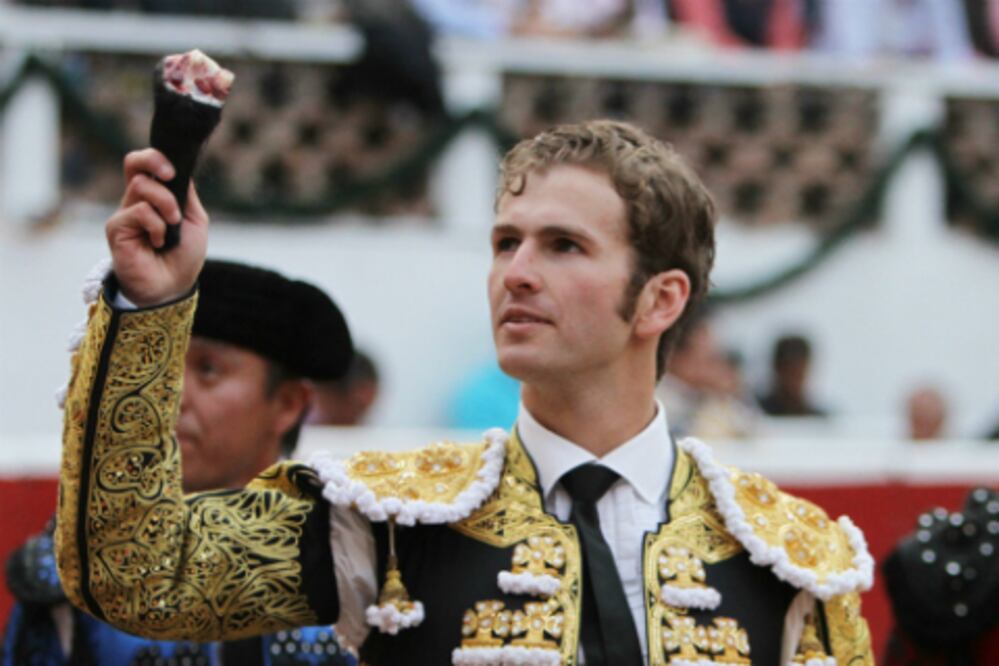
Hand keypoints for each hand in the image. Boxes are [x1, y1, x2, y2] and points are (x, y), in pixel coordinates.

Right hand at [106, 149, 208, 306]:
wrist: (172, 286)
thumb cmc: (183, 256)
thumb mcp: (193, 220)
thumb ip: (185, 194)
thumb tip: (180, 168)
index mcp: (153, 197)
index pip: (144, 165)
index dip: (155, 157)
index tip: (173, 169)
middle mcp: (135, 201)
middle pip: (134, 163)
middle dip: (154, 162)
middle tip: (170, 175)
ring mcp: (124, 213)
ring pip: (142, 187)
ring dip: (166, 204)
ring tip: (172, 226)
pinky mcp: (116, 227)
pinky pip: (140, 211)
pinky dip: (157, 225)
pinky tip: (159, 242)